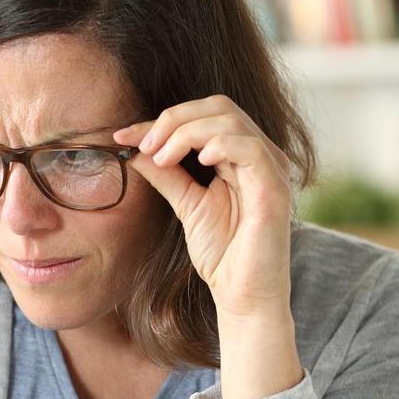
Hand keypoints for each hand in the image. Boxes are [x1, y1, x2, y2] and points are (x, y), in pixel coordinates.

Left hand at [113, 94, 294, 318]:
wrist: (242, 292)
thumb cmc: (222, 252)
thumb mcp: (186, 203)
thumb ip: (166, 174)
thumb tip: (134, 148)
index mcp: (239, 155)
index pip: (203, 116)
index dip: (161, 120)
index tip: (123, 136)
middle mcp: (259, 155)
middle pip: (218, 106)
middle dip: (173, 119)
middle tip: (144, 144)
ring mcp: (270, 169)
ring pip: (231, 120)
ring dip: (187, 132)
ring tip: (162, 157)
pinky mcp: (275, 188)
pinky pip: (251, 149)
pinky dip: (220, 145)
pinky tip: (198, 161)